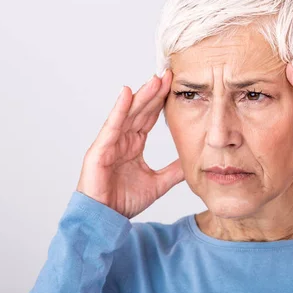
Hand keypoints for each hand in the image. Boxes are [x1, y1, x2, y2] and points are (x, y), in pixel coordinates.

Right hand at [76, 69, 184, 218]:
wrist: (105, 219)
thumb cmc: (123, 201)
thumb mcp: (158, 184)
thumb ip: (173, 171)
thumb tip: (193, 162)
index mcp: (134, 145)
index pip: (149, 117)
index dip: (161, 100)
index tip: (175, 84)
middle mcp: (122, 139)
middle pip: (140, 110)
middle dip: (154, 91)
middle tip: (168, 73)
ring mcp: (110, 143)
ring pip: (128, 114)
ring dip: (141, 96)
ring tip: (155, 79)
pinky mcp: (99, 150)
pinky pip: (111, 126)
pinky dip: (119, 109)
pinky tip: (127, 93)